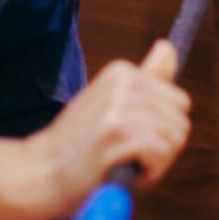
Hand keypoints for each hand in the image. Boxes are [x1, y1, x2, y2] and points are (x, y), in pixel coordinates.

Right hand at [18, 41, 189, 217]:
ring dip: (154, 163)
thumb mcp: (110, 103)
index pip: (179, 103)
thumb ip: (145, 78)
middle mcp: (123, 82)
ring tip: (120, 162)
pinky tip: (120, 171)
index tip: (129, 138)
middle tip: (124, 154)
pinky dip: (148, 173)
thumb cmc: (77, 145)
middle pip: (180, 123)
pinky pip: (161, 153)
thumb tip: (167, 47)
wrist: (38, 173)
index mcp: (122, 71)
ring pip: (174, 140)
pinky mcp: (115, 133)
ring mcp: (118, 107)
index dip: (160, 130)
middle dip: (162, 148)